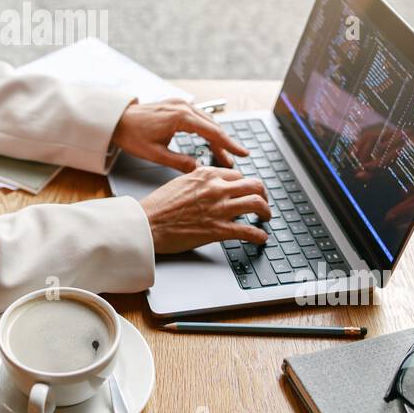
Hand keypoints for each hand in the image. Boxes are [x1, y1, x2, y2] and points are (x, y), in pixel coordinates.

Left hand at [110, 98, 247, 170]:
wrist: (116, 120)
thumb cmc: (132, 136)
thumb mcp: (156, 154)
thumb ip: (180, 163)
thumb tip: (200, 170)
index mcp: (180, 118)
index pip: (212, 132)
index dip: (229, 145)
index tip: (242, 153)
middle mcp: (183, 107)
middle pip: (212, 127)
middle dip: (224, 144)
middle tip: (232, 161)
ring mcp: (180, 104)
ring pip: (206, 121)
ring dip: (215, 137)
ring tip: (222, 155)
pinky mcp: (176, 104)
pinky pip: (198, 117)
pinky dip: (206, 129)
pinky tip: (209, 140)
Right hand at [139, 165, 272, 254]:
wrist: (148, 224)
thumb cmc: (158, 206)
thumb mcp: (180, 182)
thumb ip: (199, 180)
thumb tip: (208, 183)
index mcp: (207, 175)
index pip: (237, 174)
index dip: (244, 184)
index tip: (246, 190)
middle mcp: (217, 188)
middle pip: (254, 185)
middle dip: (262, 194)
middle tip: (263, 202)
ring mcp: (220, 209)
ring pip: (257, 204)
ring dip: (266, 212)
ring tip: (266, 217)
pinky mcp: (218, 229)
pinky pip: (248, 231)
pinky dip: (259, 235)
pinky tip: (261, 238)